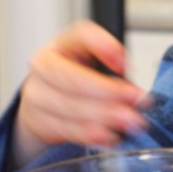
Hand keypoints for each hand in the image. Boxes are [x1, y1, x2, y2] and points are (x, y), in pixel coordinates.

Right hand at [13, 22, 147, 167]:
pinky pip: (64, 128)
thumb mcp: (95, 56)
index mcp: (63, 41)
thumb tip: (127, 76)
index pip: (82, 36)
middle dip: (107, 91)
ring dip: (102, 116)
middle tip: (136, 100)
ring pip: (68, 105)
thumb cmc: (77, 71)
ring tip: (128, 121)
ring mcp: (36, 93)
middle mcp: (44, 64)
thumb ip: (113, 61)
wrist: (47, 95)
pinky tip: (109, 135)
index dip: (105, 48)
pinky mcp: (38, 119)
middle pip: (72, 77)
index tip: (125, 65)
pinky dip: (89, 134)